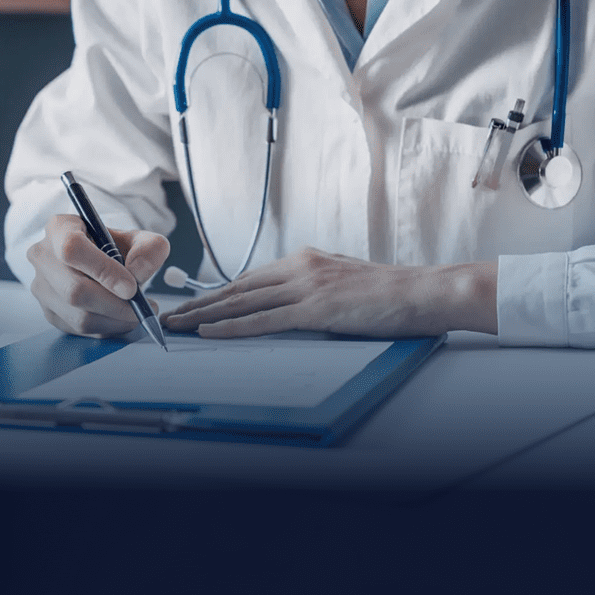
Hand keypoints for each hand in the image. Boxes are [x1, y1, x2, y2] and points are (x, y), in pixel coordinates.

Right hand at [27, 214, 169, 336]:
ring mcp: (41, 287)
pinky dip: (107, 328)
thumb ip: (148, 248)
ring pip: (77, 316)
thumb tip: (139, 272)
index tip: (131, 287)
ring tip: (137, 313)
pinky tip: (121, 318)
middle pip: (74, 290)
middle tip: (142, 306)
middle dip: (114, 304)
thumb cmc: (113, 247)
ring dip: (114, 320)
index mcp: (58, 228)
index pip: (72, 249)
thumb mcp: (136, 238)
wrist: (97, 261)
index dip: (103, 270)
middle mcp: (42, 257)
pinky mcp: (48, 312)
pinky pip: (79, 330)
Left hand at [162, 248, 498, 338]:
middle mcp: (298, 268)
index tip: (193, 305)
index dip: (217, 294)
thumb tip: (293, 303)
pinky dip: (230, 328)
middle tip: (169, 316)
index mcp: (304, 260)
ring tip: (176, 327)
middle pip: (236, 289)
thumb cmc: (391, 294)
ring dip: (203, 316)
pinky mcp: (314, 309)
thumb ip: (315, 287)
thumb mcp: (344, 282)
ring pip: (240, 303)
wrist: (425, 291)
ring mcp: (304, 287)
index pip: (249, 280)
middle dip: (198, 304)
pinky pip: (262, 320)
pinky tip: (207, 333)